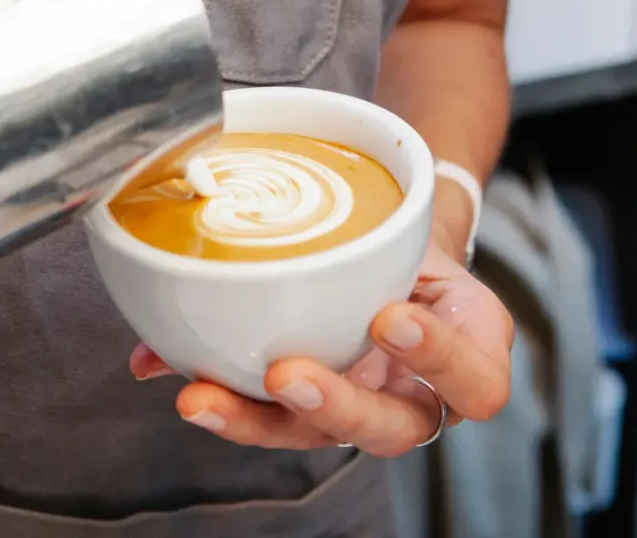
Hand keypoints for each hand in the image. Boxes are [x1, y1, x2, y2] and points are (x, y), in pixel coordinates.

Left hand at [130, 240, 512, 453]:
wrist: (398, 253)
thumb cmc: (411, 242)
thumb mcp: (420, 227)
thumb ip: (386, 222)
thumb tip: (285, 200)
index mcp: (467, 353)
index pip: (476, 383)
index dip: (437, 361)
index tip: (389, 317)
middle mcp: (417, 396)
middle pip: (389, 429)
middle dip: (334, 406)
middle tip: (286, 374)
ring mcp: (360, 408)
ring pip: (316, 437)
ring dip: (252, 420)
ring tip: (200, 396)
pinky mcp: (309, 409)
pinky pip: (264, 415)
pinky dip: (213, 390)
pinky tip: (160, 365)